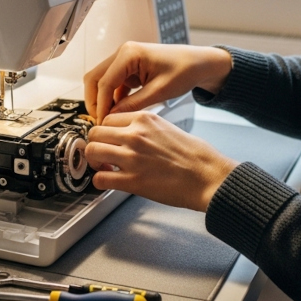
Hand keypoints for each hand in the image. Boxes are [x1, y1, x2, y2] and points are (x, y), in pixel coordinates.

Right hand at [84, 42, 232, 123]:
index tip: (102, 122)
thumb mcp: (159, 92)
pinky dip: (112, 97)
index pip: (104, 82)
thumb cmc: (184, 70)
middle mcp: (123, 53)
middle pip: (95, 78)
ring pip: (101, 80)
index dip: (100, 105)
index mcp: (129, 54)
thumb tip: (112, 118)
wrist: (199, 63)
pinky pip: (113, 83)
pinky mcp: (129, 67)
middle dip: (94, 100)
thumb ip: (133, 104)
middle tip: (100, 121)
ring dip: (102, 99)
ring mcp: (124, 59)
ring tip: (108, 119)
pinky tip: (119, 111)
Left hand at [85, 111, 238, 211]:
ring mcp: (131, 158)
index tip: (108, 138)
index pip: (108, 118)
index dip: (106, 130)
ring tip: (103, 167)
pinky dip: (99, 181)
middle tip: (102, 153)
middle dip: (96, 144)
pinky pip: (99, 178)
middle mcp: (135, 135)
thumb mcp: (169, 127)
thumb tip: (131, 134)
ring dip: (94, 161)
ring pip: (92, 152)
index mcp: (145, 120)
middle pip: (95, 133)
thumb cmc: (197, 156)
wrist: (209, 177)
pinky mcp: (132, 181)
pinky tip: (108, 182)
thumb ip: (146, 128)